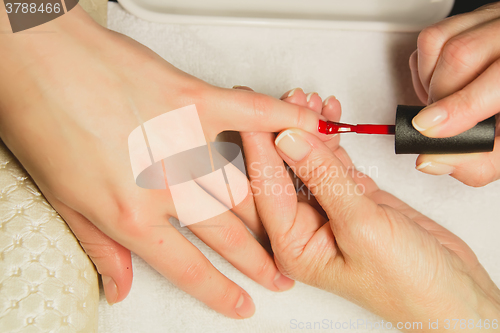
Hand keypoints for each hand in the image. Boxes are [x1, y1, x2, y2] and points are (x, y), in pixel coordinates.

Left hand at [0, 5, 328, 315]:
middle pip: (227, 233)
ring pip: (245, 186)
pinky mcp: (194, 98)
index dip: (220, 292)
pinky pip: (250, 115)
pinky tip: (307, 131)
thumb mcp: (61, 199)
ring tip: (295, 224)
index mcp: (130, 214)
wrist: (33, 55)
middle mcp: (165, 184)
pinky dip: (283, 123)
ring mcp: (185, 140)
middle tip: (279, 274)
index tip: (240, 303)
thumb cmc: (38, 115)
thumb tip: (118, 284)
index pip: (189, 268)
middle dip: (260, 260)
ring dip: (274, 211)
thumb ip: (100, 248)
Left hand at [242, 92, 499, 328]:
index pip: (267, 187)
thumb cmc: (406, 283)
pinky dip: (332, 138)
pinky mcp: (351, 197)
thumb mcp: (361, 226)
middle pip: (282, 170)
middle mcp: (303, 228)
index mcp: (292, 245)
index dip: (260, 145)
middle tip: (285, 97)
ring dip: (308, 129)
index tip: (252, 111)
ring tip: (309, 99)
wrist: (451, 293)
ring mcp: (328, 210)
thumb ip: (324, 178)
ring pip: (308, 161)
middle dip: (284, 131)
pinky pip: (333, 161)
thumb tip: (288, 139)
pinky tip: (328, 116)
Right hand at [409, 2, 499, 186]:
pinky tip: (442, 86)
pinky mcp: (470, 21)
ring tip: (443, 104)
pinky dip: (424, 69)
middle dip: (437, 97)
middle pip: (459, 54)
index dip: (458, 105)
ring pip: (436, 40)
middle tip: (438, 124)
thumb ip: (477, 161)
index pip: (495, 76)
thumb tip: (432, 159)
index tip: (429, 128)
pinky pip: (431, 38)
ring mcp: (490, 20)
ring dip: (426, 82)